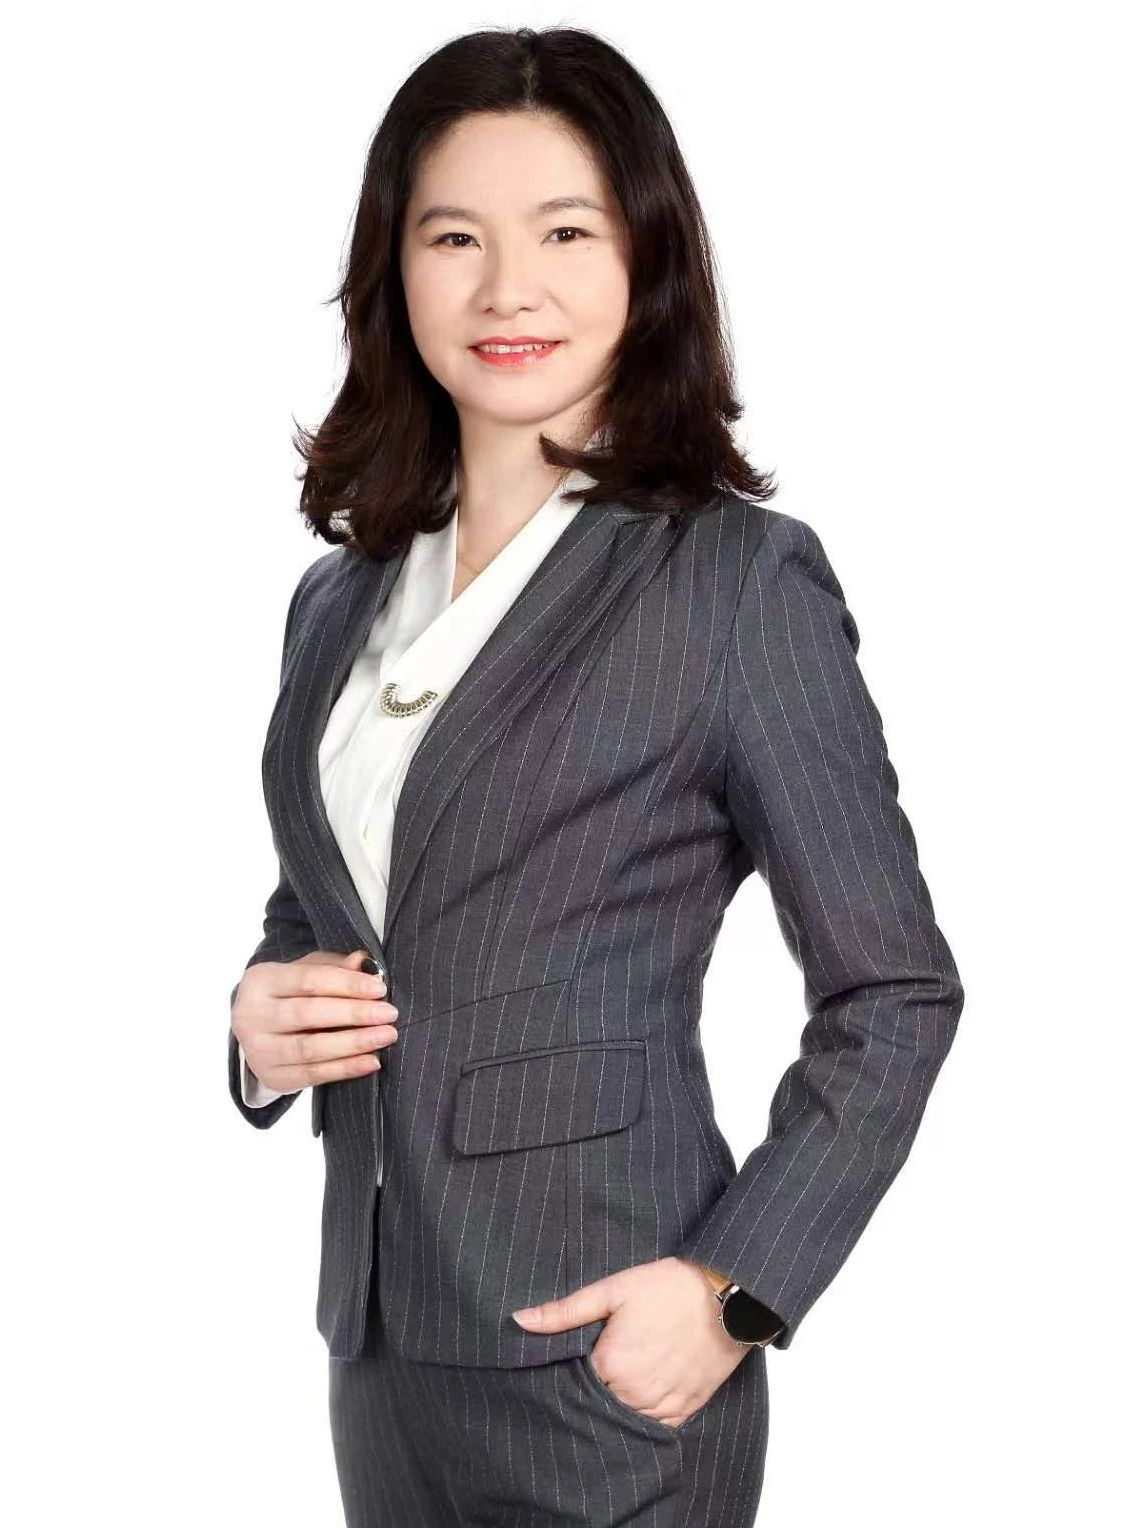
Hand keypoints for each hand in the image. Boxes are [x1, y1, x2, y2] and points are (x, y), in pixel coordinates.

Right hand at [231, 949, 398, 1092]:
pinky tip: (371, 1061)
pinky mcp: (272, 1077)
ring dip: (354, 1043)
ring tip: (386, 1036)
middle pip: (309, 1013)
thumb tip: (364, 961)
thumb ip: (333, 967)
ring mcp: (259, 1050)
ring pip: (310, 1048)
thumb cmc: (289, 995)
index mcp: (261, 981)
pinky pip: (312, 1075)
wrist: (257, 1032)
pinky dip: (345, 1069)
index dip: (347, 984)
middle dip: (354, 1013)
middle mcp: (252, 1015)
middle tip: (389, 1013)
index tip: (380, 989)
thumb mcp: (305, 972)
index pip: (309, 980)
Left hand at [512, 1256, 749, 1429]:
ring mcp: (663, 1405)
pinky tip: (640, 1392)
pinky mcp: (685, 1410)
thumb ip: (564, 1311)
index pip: (574, 1384)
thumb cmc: (669, 1287)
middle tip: (602, 1362)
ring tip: (620, 1377)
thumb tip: (520, 1320)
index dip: (573, 1369)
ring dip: (617, 1403)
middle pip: (598, 1404)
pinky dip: (644, 1414)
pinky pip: (655, 1427)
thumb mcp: (613, 1289)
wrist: (727, 1294)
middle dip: (593, 1389)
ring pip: (624, 1418)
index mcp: (611, 1365)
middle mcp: (635, 1394)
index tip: (577, 1355)